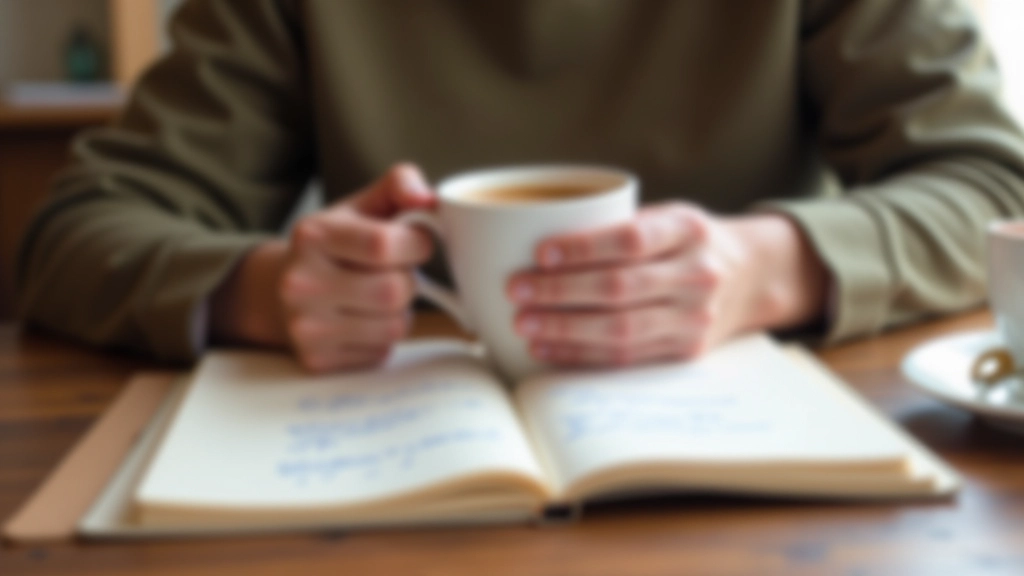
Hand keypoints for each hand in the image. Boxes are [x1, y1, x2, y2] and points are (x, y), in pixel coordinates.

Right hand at [211, 164, 435, 371]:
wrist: (282, 290)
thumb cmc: (336, 245)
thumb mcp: (361, 205)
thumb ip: (399, 184)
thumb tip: (427, 198)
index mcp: (312, 235)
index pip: (385, 244)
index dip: (416, 244)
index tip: (415, 242)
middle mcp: (300, 283)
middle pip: (394, 291)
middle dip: (408, 280)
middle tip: (393, 272)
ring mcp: (305, 326)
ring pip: (394, 327)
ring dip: (400, 311)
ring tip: (378, 296)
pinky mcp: (316, 359)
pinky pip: (381, 352)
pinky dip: (383, 337)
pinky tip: (363, 319)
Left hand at [506, 203, 827, 366]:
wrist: (749, 276)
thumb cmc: (685, 242)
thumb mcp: (665, 216)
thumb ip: (617, 226)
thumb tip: (533, 239)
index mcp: (688, 229)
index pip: (632, 239)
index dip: (584, 247)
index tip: (541, 253)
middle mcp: (697, 274)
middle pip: (620, 288)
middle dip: (561, 292)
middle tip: (517, 291)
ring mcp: (694, 318)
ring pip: (621, 330)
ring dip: (565, 329)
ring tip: (524, 324)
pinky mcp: (685, 351)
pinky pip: (626, 358)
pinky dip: (581, 354)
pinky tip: (547, 347)